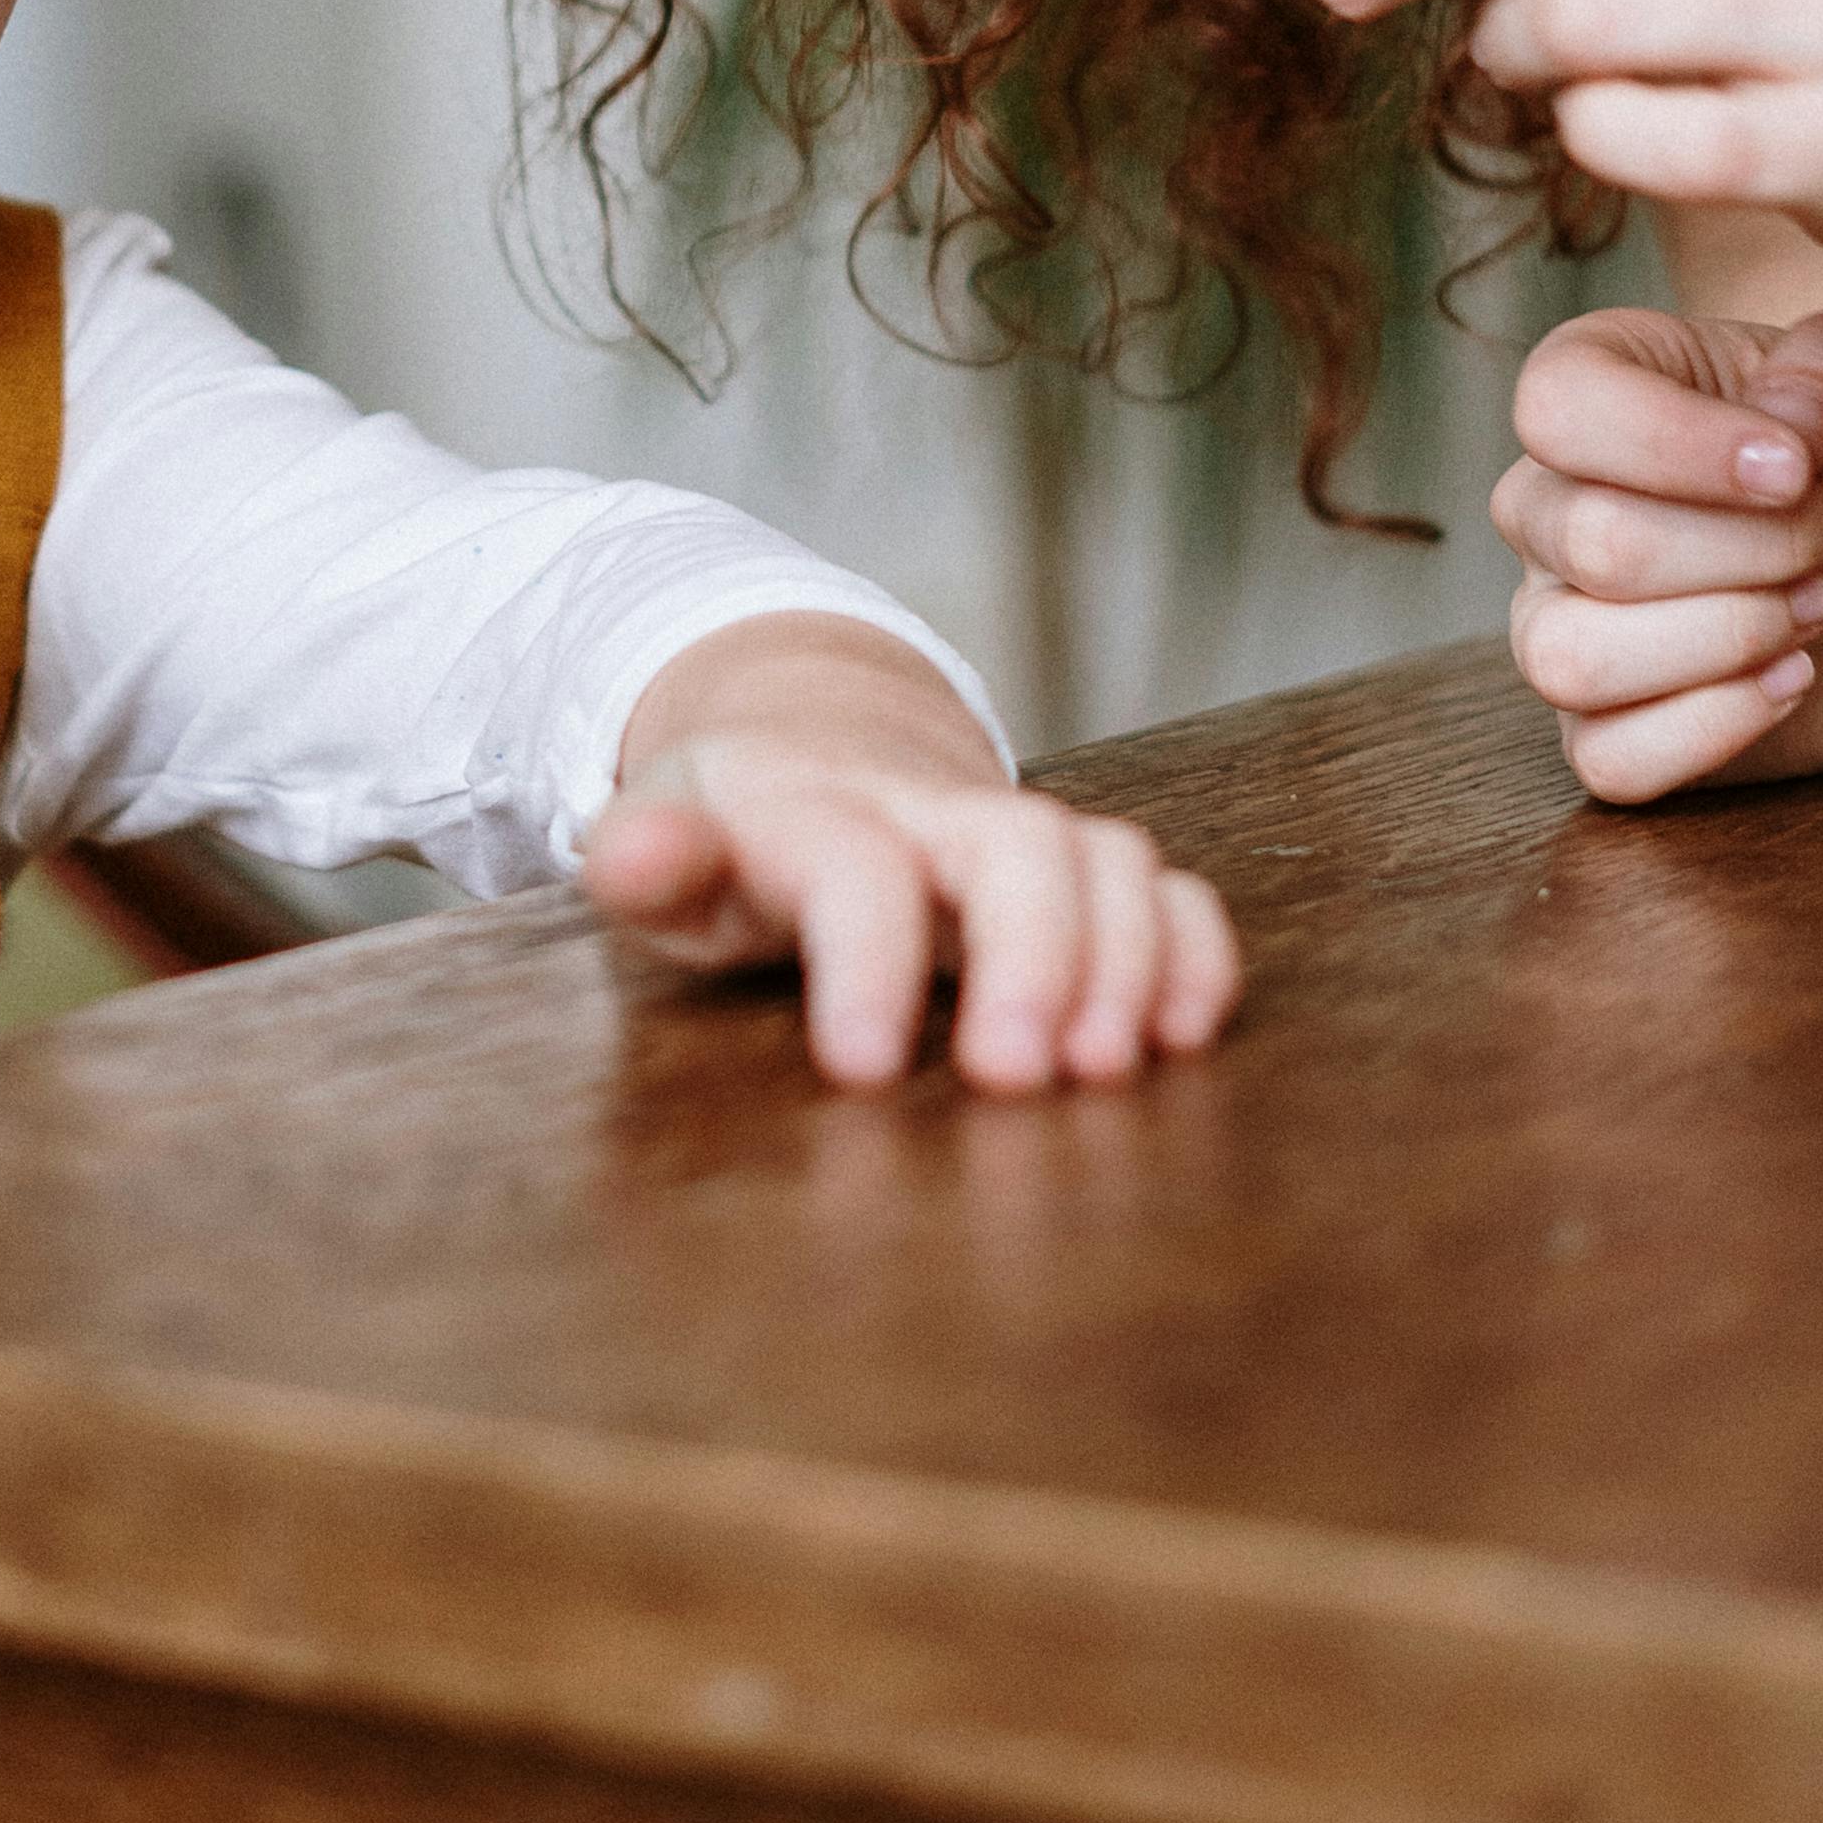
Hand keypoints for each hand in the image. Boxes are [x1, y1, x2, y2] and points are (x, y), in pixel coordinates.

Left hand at [584, 616, 1239, 1088]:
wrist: (806, 744)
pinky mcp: (1078, 867)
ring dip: (1125, 962)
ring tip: (1107, 1072)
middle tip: (1019, 1078)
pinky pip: (1162, 883)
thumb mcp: (659, 850)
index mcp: (811, 808)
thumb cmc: (730, 840)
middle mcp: (930, 808)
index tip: (866, 1070)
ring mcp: (1013, 831)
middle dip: (1034, 958)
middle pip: (1014, 847)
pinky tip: (1183, 1036)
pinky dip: (1191, 949)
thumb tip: (631, 855)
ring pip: (1102, 858)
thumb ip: (646, 861)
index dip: (869, 961)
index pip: (855, 865)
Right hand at [1496, 291, 1822, 796]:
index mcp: (1593, 389)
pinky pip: (1606, 757)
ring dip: (1733, 637)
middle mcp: (1552, 506)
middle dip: (1761, 547)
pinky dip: (1717, 726)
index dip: (1682, 446)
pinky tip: (1795, 677)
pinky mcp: (1610, 726)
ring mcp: (1566, 621)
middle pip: (1597, 545)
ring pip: (1572, 660)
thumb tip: (1786, 420)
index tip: (1800, 465)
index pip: (1560, 409)